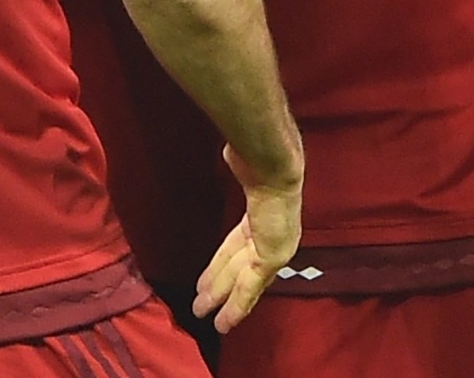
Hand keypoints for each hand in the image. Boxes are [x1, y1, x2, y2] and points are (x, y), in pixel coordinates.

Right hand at [194, 145, 302, 333]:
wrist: (274, 167)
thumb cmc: (259, 162)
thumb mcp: (247, 170)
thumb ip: (239, 168)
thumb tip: (233, 152)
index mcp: (261, 217)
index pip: (237, 249)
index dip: (221, 266)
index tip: (207, 281)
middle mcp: (269, 236)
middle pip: (237, 268)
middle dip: (218, 287)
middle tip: (200, 306)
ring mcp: (273, 248)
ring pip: (240, 281)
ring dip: (222, 300)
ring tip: (203, 315)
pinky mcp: (272, 258)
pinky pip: (249, 287)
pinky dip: (236, 306)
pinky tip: (224, 322)